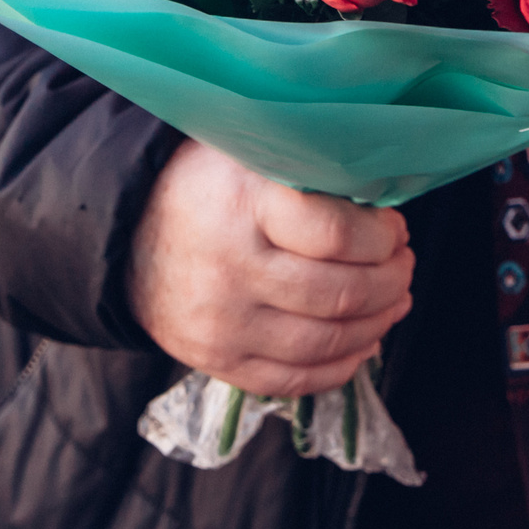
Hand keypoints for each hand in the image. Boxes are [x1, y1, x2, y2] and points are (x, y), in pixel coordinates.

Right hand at [128, 139, 413, 397]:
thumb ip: (307, 165)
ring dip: (377, 323)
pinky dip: (342, 365)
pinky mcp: (217, 360)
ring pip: (325, 341)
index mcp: (242, 204)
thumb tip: (383, 193)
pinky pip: (295, 379)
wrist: (125, 233)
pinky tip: (364, 341)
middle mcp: (230, 268)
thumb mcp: (246, 149)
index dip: (382, 236)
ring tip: (393, 300)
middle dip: (391, 281)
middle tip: (403, 264)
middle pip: (340, 293)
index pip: (336, 234)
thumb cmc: (204, 184)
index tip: (395, 228)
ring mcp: (222, 323)